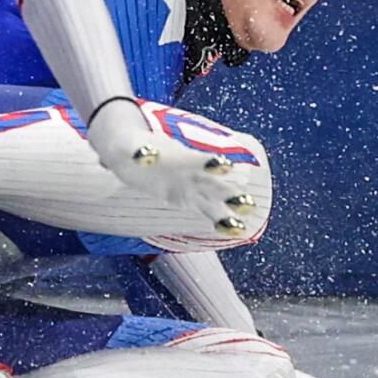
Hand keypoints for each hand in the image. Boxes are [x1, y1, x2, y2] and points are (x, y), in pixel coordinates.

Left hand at [84, 97, 259, 239]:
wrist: (130, 150)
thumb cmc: (129, 146)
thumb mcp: (129, 149)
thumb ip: (139, 153)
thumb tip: (142, 155)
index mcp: (179, 155)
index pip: (196, 159)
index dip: (209, 162)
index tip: (224, 166)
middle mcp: (189, 170)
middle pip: (212, 181)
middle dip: (229, 191)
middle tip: (248, 203)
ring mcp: (190, 184)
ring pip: (214, 197)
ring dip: (230, 205)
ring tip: (248, 216)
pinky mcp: (185, 198)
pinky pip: (206, 211)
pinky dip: (219, 221)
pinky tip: (235, 230)